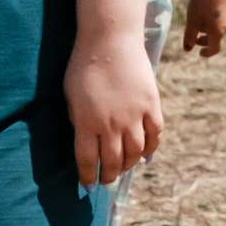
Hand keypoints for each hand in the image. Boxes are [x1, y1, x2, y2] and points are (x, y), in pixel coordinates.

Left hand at [66, 31, 160, 185]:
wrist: (110, 39)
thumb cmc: (83, 65)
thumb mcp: (71, 97)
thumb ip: (78, 120)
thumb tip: (87, 140)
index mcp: (86, 123)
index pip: (87, 161)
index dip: (88, 176)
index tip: (88, 185)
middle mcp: (110, 125)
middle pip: (112, 161)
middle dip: (108, 175)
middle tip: (107, 180)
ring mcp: (134, 116)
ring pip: (135, 153)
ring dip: (129, 165)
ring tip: (124, 168)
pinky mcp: (151, 105)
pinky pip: (155, 134)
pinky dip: (151, 147)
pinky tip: (145, 153)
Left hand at [180, 0, 225, 56]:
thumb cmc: (202, 4)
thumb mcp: (192, 21)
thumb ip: (189, 37)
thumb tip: (187, 49)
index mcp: (218, 32)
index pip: (214, 49)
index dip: (207, 53)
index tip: (199, 53)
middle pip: (216, 38)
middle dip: (205, 39)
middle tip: (195, 37)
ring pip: (219, 27)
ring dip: (208, 29)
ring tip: (198, 20)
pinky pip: (221, 18)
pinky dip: (213, 19)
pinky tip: (205, 9)